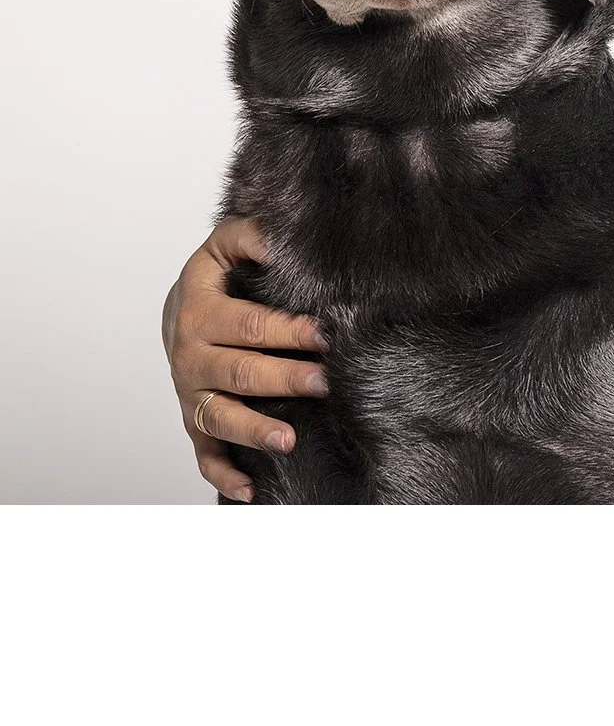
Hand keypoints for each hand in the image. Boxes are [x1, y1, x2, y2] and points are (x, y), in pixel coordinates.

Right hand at [162, 216, 327, 501]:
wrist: (176, 309)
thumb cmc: (214, 278)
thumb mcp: (223, 246)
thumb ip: (248, 236)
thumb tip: (277, 240)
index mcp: (200, 313)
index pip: (248, 325)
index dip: (287, 330)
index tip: (325, 334)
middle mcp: (191, 357)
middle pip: (240, 372)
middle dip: (284, 379)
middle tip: (325, 383)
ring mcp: (192, 393)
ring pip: (220, 417)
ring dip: (254, 430)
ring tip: (289, 440)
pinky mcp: (194, 422)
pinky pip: (204, 454)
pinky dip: (224, 474)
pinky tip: (251, 490)